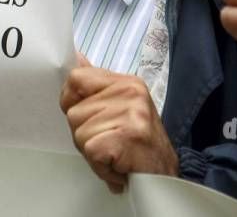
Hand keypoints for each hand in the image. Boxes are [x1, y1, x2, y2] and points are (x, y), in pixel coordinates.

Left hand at [60, 66, 178, 193]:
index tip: (84, 118)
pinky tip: (118, 167)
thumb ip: (96, 86)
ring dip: (92, 153)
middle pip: (74, 112)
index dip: (70, 101)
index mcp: (125, 82)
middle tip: (108, 145)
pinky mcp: (128, 136)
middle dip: (84, 135)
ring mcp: (131, 113)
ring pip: (79, 133)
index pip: (76, 78)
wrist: (166, 178)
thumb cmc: (138, 146)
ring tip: (114, 156)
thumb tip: (76, 57)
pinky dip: (100, 167)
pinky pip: (91, 150)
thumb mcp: (119, 108)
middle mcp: (130, 92)